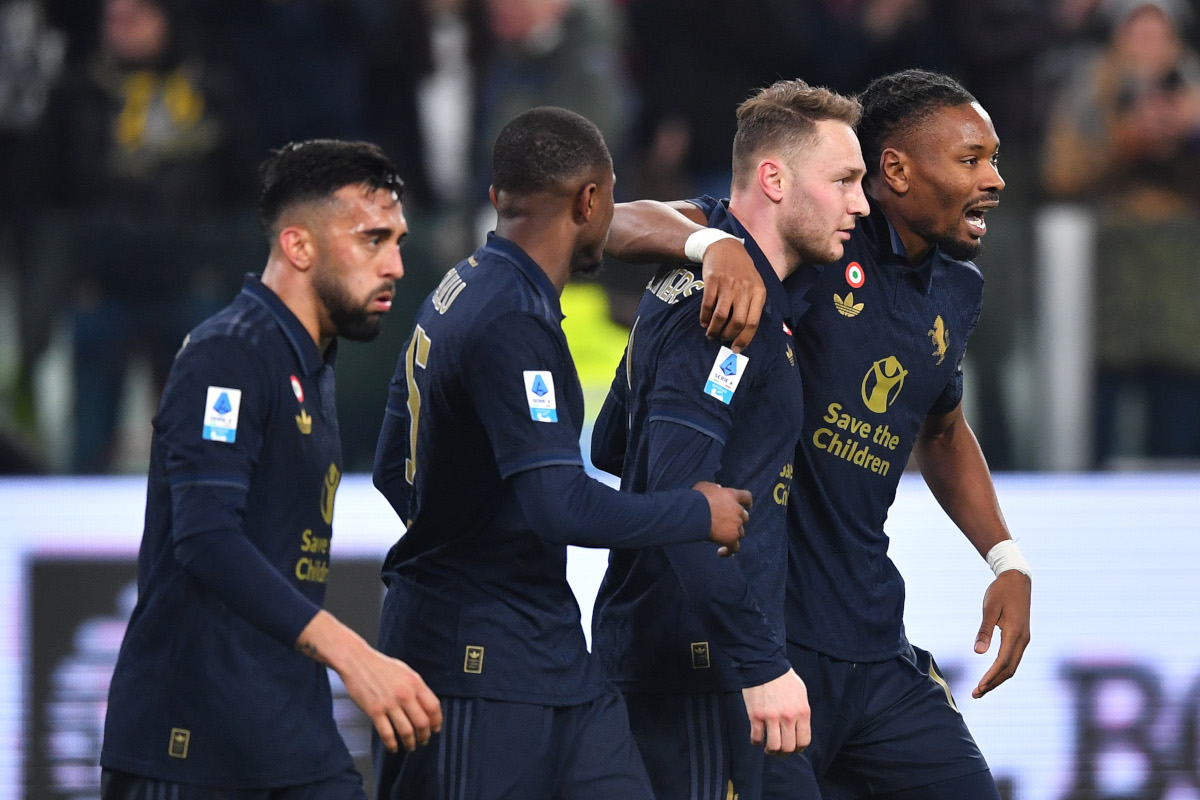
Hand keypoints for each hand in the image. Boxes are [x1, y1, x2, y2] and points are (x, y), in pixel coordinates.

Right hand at [338, 646, 443, 752]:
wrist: (357, 662)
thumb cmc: (381, 666)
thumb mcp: (405, 672)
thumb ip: (416, 688)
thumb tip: (427, 706)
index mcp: (415, 683)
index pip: (433, 707)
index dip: (437, 721)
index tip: (435, 729)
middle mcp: (404, 694)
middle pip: (422, 722)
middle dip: (425, 736)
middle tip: (424, 741)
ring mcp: (389, 704)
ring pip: (406, 731)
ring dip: (410, 743)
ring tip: (410, 746)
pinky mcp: (374, 711)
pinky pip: (387, 734)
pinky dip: (392, 744)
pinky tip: (393, 747)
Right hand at [692, 480, 750, 554]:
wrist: (694, 513)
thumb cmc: (697, 498)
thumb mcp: (705, 486)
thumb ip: (714, 488)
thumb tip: (718, 488)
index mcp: (732, 495)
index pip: (747, 497)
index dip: (747, 503)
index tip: (747, 506)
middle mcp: (737, 510)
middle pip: (745, 517)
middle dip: (738, 520)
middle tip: (728, 523)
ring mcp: (736, 525)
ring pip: (741, 532)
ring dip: (733, 534)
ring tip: (721, 538)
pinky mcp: (731, 538)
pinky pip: (734, 548)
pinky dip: (729, 551)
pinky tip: (720, 552)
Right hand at [699, 238, 764, 352]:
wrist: (725, 247)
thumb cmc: (741, 271)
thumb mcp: (755, 284)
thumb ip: (753, 305)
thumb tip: (744, 333)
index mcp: (758, 292)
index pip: (753, 322)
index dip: (744, 339)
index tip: (736, 349)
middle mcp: (745, 289)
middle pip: (737, 322)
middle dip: (727, 336)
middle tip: (721, 340)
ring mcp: (728, 284)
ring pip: (721, 316)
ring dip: (714, 330)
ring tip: (711, 334)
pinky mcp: (713, 281)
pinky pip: (708, 306)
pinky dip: (705, 318)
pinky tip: (704, 322)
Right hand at [742, 668, 810, 754]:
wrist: (764, 664)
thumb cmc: (783, 678)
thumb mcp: (801, 693)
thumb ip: (801, 711)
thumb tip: (800, 727)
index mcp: (802, 712)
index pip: (804, 740)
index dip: (798, 749)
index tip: (793, 749)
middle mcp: (788, 717)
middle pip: (788, 747)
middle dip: (784, 753)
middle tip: (780, 751)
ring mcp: (771, 717)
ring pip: (773, 746)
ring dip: (771, 751)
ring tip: (768, 749)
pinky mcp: (756, 715)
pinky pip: (756, 737)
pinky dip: (756, 742)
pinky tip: (757, 739)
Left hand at [972, 569, 1030, 697]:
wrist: (1017, 579)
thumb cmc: (1000, 592)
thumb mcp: (989, 609)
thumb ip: (984, 631)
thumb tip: (978, 653)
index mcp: (1015, 634)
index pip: (1003, 662)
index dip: (991, 677)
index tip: (979, 688)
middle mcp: (1023, 640)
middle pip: (1009, 669)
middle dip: (993, 683)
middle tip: (976, 694)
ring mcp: (1024, 639)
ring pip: (1012, 666)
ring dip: (998, 679)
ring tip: (982, 689)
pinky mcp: (1022, 636)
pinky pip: (1013, 658)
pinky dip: (1003, 669)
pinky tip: (992, 674)